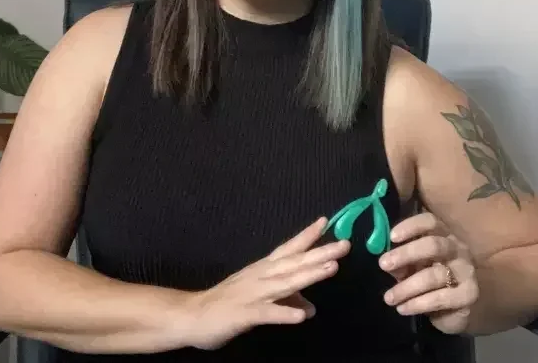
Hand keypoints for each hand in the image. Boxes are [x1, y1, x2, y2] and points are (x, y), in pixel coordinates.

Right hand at [180, 218, 350, 349]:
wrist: (192, 315)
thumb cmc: (228, 304)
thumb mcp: (261, 300)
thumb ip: (286, 301)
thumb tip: (310, 308)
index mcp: (264, 269)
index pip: (289, 248)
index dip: (308, 236)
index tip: (327, 221)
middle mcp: (261, 276)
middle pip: (294, 263)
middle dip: (320, 253)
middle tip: (344, 244)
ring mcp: (253, 294)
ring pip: (286, 283)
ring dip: (309, 275)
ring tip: (331, 268)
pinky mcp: (245, 314)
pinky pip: (267, 314)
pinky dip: (284, 313)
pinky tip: (301, 316)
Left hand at [379, 211, 478, 334]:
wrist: (451, 309)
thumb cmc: (426, 278)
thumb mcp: (410, 266)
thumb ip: (399, 261)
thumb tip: (385, 260)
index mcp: (442, 235)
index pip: (430, 222)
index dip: (411, 226)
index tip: (391, 236)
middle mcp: (458, 249)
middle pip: (434, 245)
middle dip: (406, 254)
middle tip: (383, 264)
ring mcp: (466, 271)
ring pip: (434, 275)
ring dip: (406, 288)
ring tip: (389, 298)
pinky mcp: (469, 294)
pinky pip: (441, 298)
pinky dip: (418, 304)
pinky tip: (403, 308)